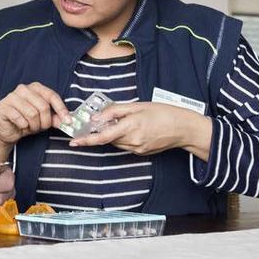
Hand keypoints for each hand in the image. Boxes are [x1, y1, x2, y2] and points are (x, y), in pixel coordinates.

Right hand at [0, 82, 70, 146]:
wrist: (8, 130)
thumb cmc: (26, 121)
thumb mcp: (44, 119)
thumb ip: (55, 118)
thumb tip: (66, 121)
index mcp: (35, 87)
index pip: (52, 96)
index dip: (61, 109)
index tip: (68, 121)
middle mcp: (23, 89)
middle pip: (43, 106)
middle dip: (45, 122)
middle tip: (41, 127)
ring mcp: (11, 96)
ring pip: (32, 114)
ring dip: (33, 125)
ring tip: (30, 126)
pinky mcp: (3, 106)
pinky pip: (19, 119)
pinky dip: (23, 126)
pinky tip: (20, 125)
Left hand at [69, 102, 212, 159]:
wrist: (183, 128)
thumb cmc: (163, 113)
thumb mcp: (138, 106)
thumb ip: (115, 111)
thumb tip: (96, 118)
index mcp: (131, 126)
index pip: (103, 136)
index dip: (87, 140)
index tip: (74, 142)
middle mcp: (133, 141)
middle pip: (107, 139)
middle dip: (100, 132)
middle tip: (98, 123)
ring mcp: (137, 149)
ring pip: (116, 143)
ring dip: (112, 134)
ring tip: (123, 122)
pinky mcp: (141, 153)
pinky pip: (125, 145)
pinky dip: (122, 137)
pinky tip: (132, 129)